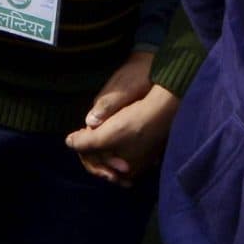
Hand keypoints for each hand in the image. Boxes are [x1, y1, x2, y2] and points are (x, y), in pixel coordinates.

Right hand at [67, 50, 178, 188]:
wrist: (156, 63)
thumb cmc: (139, 74)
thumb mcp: (124, 88)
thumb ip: (108, 105)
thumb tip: (90, 123)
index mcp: (100, 111)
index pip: (87, 141)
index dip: (97, 159)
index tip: (116, 171)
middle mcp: (104, 118)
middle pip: (96, 149)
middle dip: (106, 166)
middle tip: (124, 180)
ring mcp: (115, 120)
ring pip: (108, 149)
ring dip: (116, 164)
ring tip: (130, 178)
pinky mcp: (127, 121)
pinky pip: (120, 144)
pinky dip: (126, 156)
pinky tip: (139, 165)